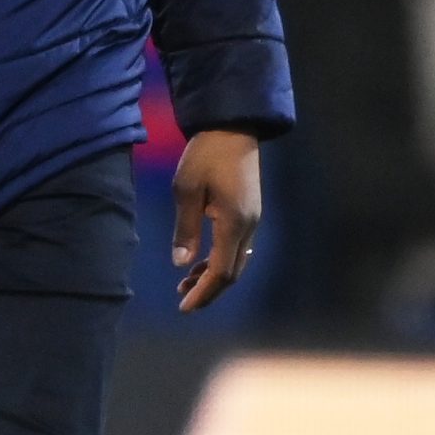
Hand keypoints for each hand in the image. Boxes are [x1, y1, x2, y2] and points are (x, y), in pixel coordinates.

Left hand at [172, 129, 262, 311]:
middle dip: (209, 290)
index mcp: (234, 223)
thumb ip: (185, 229)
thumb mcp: (186, 191)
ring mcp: (252, 219)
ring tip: (186, 282)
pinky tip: (203, 260)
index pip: (221, 272)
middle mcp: (249, 226)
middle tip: (183, 300)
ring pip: (236, 260)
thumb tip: (181, 264)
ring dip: (213, 275)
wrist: (232, 128)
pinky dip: (219, 259)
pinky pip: (237, 247)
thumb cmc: (206, 156)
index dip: (203, 292)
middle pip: (232, 272)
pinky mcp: (249, 212)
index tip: (184, 307)